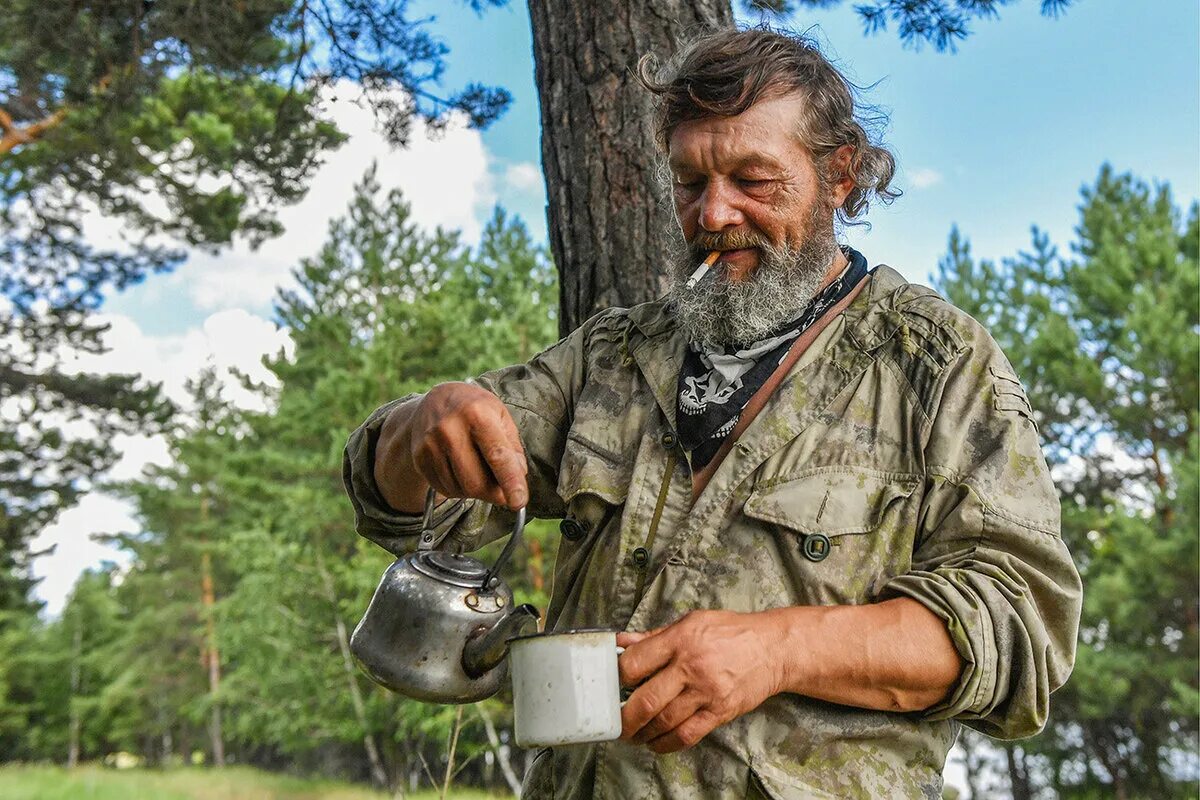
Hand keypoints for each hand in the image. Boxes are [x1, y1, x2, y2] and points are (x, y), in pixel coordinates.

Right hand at [406, 382, 528, 508]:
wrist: (435, 401)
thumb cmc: (475, 409)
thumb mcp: (501, 416)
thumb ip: (513, 448)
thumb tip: (518, 478)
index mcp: (477, 414)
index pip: (497, 455)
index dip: (510, 482)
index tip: (519, 502)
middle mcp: (450, 429)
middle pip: (476, 482)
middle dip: (494, 493)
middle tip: (503, 490)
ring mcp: (431, 444)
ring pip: (460, 489)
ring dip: (476, 491)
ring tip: (480, 470)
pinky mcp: (419, 458)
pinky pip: (444, 489)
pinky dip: (459, 489)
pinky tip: (463, 471)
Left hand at [616, 609, 784, 753]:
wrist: (773, 649)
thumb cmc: (731, 632)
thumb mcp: (692, 622)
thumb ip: (655, 635)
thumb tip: (622, 641)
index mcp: (680, 639)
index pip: (636, 662)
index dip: (617, 677)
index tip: (610, 685)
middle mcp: (691, 666)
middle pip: (647, 699)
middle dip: (625, 717)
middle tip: (616, 722)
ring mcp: (706, 691)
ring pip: (665, 721)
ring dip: (643, 733)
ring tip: (633, 734)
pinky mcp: (720, 711)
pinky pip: (687, 735)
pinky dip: (666, 744)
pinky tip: (656, 743)